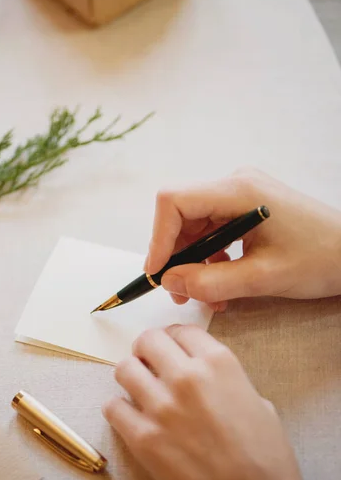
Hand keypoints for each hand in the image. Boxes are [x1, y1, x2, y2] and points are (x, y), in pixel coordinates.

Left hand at [103, 325, 320, 479]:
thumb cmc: (265, 456)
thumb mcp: (256, 400)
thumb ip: (225, 379)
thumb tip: (203, 373)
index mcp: (219, 363)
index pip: (182, 330)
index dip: (173, 337)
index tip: (169, 345)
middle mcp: (187, 376)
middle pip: (148, 340)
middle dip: (146, 349)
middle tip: (147, 361)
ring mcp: (162, 406)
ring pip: (124, 369)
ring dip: (130, 376)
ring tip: (138, 388)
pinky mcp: (144, 438)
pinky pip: (112, 407)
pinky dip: (118, 409)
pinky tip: (130, 417)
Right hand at [145, 168, 340, 310]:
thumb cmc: (321, 259)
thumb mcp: (262, 278)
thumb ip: (210, 282)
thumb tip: (169, 282)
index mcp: (238, 191)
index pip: (174, 201)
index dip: (158, 237)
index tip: (158, 273)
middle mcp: (235, 184)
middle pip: (182, 214)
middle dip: (176, 256)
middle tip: (180, 293)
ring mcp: (241, 193)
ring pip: (196, 225)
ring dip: (194, 262)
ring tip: (205, 295)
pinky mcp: (246, 207)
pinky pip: (213, 229)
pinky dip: (210, 257)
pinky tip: (222, 283)